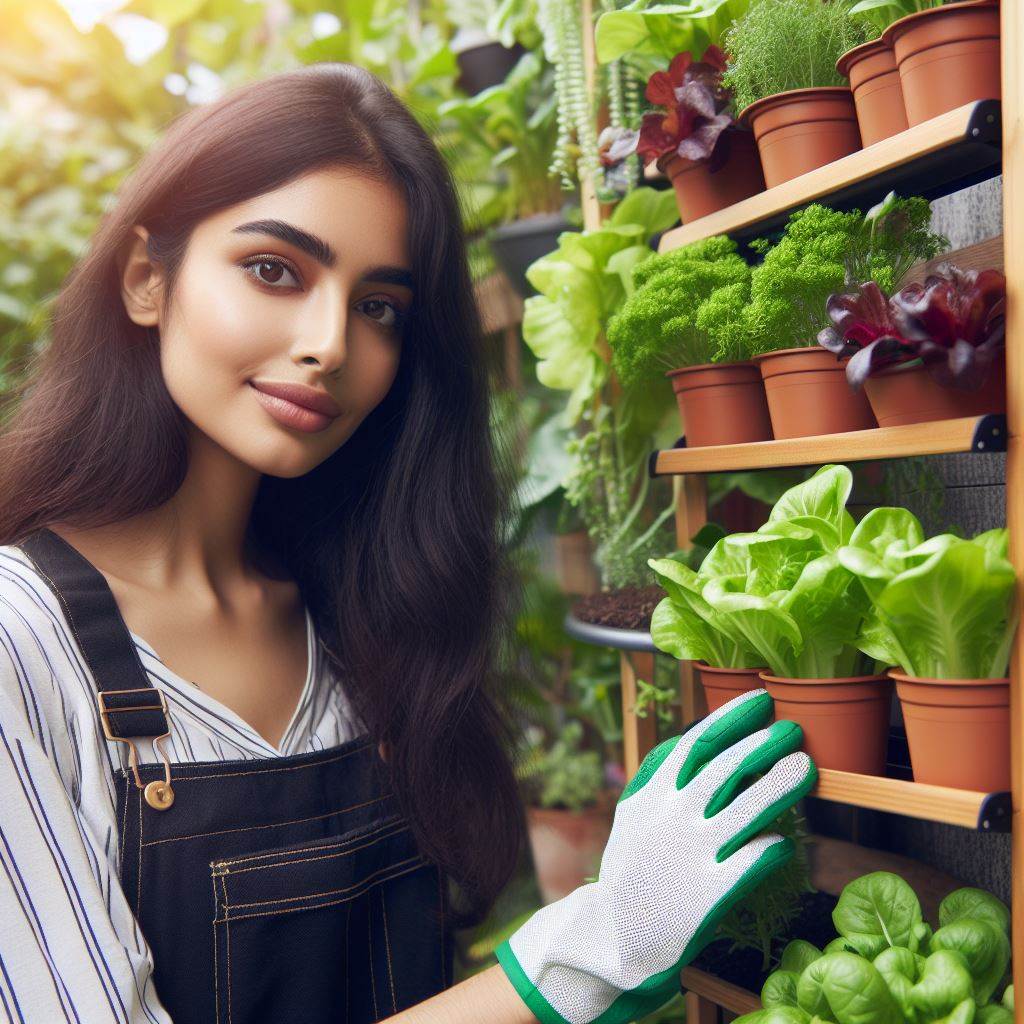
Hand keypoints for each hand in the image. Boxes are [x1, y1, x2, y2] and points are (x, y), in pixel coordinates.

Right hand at [496, 688, 815, 1023]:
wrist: (612, 933)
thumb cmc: (632, 866)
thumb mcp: (634, 812)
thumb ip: (660, 776)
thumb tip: (692, 736)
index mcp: (654, 793)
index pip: (697, 742)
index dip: (731, 717)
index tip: (759, 699)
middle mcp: (673, 818)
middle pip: (726, 768)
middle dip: (763, 743)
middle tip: (792, 728)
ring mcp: (692, 854)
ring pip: (746, 810)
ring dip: (779, 785)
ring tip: (806, 766)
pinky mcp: (709, 894)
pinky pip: (752, 862)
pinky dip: (773, 846)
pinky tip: (786, 840)